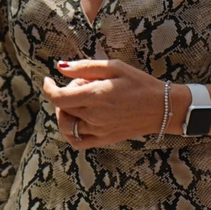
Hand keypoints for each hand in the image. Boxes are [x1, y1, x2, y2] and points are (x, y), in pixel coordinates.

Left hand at [42, 58, 166, 150]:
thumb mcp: (114, 67)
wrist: (162, 108)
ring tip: (80, 101)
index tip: (48, 79)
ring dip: (65, 112)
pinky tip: (77, 120)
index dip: (47, 88)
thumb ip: (85, 67)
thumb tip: (60, 67)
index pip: (58, 97)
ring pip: (67, 126)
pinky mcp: (104, 140)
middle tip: (81, 84)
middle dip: (65, 93)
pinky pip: (77, 142)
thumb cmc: (139, 83)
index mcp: (96, 95)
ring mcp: (99, 130)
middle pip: (62, 108)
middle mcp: (95, 116)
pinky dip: (70, 133)